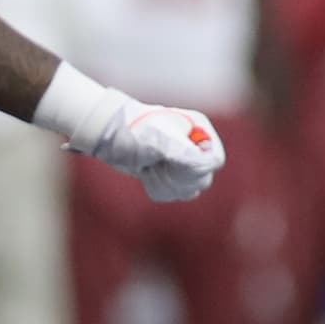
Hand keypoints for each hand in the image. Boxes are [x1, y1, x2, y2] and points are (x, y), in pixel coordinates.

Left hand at [71, 93, 226, 202]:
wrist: (110, 133)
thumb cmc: (135, 129)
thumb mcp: (160, 138)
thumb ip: (185, 152)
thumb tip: (208, 165)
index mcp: (200, 131)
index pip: (214, 161)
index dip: (196, 168)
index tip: (171, 162)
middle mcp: (196, 146)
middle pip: (203, 179)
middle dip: (177, 177)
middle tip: (156, 165)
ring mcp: (184, 162)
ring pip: (190, 190)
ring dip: (167, 184)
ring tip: (149, 168)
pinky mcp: (171, 175)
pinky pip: (175, 194)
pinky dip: (160, 189)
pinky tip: (146, 174)